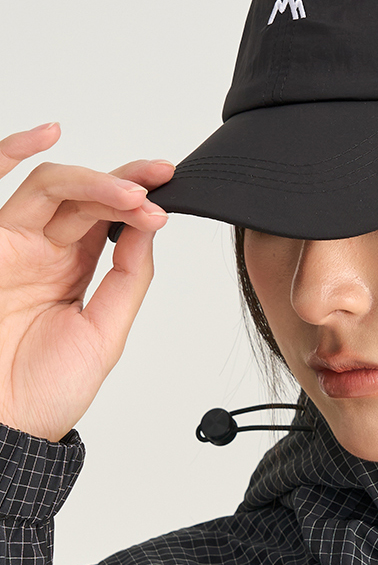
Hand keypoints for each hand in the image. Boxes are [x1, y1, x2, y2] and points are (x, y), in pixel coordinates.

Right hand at [0, 122, 173, 441]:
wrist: (5, 428)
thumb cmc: (45, 392)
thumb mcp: (105, 332)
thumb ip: (127, 278)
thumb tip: (151, 229)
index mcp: (75, 268)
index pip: (111, 217)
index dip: (140, 198)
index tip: (174, 187)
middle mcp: (44, 249)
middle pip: (87, 196)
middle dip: (127, 184)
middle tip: (160, 183)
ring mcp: (14, 244)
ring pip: (53, 188)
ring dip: (95, 183)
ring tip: (132, 194)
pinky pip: (0, 188)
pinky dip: (12, 153)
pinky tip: (47, 135)